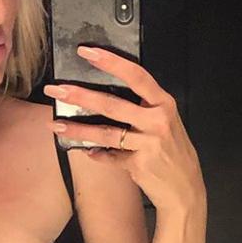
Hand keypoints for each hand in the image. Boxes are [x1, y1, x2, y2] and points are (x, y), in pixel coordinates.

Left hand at [44, 46, 205, 214]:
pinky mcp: (139, 164)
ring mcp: (148, 143)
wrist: (185, 189)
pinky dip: (97, 154)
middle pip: (112, 104)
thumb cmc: (172, 152)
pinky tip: (86, 151)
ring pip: (105, 132)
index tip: (87, 52)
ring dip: (77, 129)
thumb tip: (104, 98)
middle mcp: (157, 120)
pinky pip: (110, 156)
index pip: (136, 76)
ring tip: (56, 125)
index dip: (111, 62)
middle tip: (56, 90)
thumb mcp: (165, 123)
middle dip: (80, 96)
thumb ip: (142, 108)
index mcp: (163, 104)